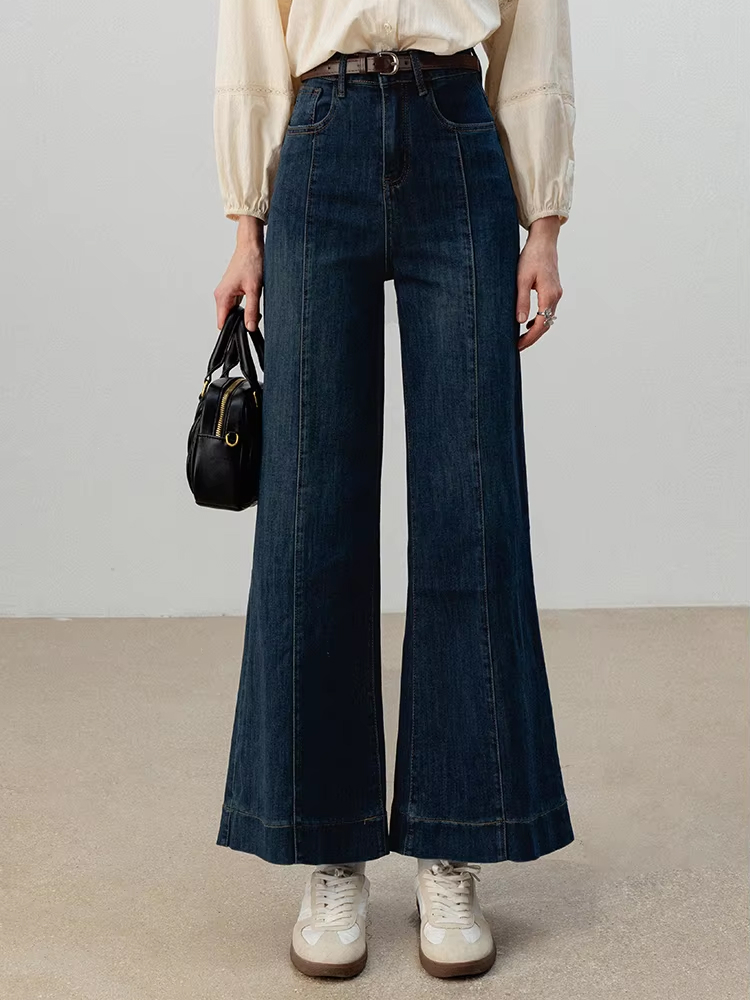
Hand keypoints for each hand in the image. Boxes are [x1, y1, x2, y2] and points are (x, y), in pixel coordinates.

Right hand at [214, 216, 264, 330]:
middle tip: (254, 317)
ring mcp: (226, 292)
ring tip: (255, 305)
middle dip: (240, 322)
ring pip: (233, 312)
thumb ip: (252, 310)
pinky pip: (236, 305)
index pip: (222, 323)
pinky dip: (245, 307)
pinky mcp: (232, 290)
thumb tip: (250, 327)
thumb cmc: (251, 262)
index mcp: (222, 296)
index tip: (243, 334)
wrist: (251, 246)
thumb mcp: (254, 289)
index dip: (232, 331)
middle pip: (227, 319)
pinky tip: (253, 300)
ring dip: (244, 314)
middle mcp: (221, 295)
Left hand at [515, 216, 563, 350]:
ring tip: (522, 337)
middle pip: (546, 324)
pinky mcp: (554, 289)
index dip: (530, 338)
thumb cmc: (531, 257)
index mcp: (549, 295)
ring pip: (548, 318)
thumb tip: (520, 322)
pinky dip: (540, 319)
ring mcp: (556, 293)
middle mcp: (556, 296)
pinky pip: (548, 309)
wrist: (543, 241)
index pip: (541, 324)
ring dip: (537, 329)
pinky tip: (529, 322)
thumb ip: (522, 301)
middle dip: (533, 337)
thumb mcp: (522, 280)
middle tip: (518, 346)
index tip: (518, 346)